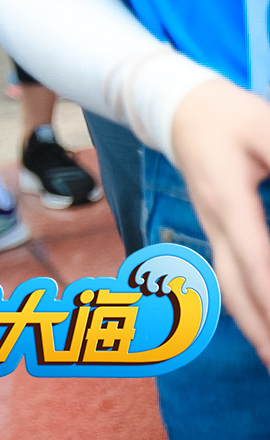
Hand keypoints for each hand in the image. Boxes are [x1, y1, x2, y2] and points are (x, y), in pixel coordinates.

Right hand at [170, 77, 269, 365]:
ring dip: (253, 328)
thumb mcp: (266, 128)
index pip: (253, 257)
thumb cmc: (228, 117)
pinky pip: (229, 279)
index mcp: (227, 200)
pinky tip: (262, 325)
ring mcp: (211, 230)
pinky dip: (247, 309)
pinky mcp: (215, 231)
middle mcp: (215, 223)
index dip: (269, 293)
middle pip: (234, 287)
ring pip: (228, 289)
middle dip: (261, 330)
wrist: (178, 108)